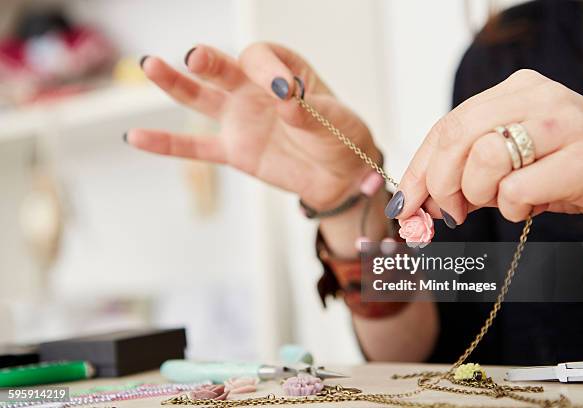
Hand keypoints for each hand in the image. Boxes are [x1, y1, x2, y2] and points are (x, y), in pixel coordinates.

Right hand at [127, 43, 378, 209]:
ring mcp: (240, 119)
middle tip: (196, 58)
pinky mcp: (233, 151)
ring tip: (150, 65)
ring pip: (201, 99)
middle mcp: (254, 89)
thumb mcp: (335, 121)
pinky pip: (195, 147)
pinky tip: (135, 137)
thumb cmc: (341, 138)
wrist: (340, 176)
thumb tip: (283, 99)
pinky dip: (167, 144)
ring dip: (176, 84)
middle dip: (210, 61)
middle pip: (223, 68)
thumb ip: (308, 111)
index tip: (283, 90)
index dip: (266, 68)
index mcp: (283, 70)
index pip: (261, 57)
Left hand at [393, 69, 582, 226]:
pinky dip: (513, 207)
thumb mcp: (511, 160)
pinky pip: (516, 188)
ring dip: (481, 195)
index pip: (447, 125)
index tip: (403, 202)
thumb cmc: (565, 169)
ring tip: (505, 202)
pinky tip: (532, 206)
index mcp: (515, 90)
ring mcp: (563, 124)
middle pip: (456, 135)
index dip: (419, 168)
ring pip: (483, 157)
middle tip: (449, 212)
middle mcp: (538, 97)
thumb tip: (414, 201)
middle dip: (439, 183)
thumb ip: (465, 170)